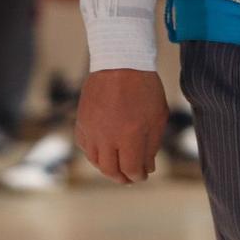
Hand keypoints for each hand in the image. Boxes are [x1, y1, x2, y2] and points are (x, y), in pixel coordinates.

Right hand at [74, 68, 168, 183]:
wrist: (119, 61)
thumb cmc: (144, 87)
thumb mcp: (157, 115)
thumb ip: (152, 145)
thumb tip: (147, 168)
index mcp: (130, 136)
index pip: (131, 169)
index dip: (138, 176)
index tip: (143, 175)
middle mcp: (107, 137)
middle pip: (111, 170)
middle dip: (122, 177)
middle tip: (129, 178)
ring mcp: (92, 130)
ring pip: (96, 161)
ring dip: (107, 168)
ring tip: (117, 166)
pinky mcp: (81, 122)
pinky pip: (85, 146)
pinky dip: (94, 153)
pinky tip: (103, 150)